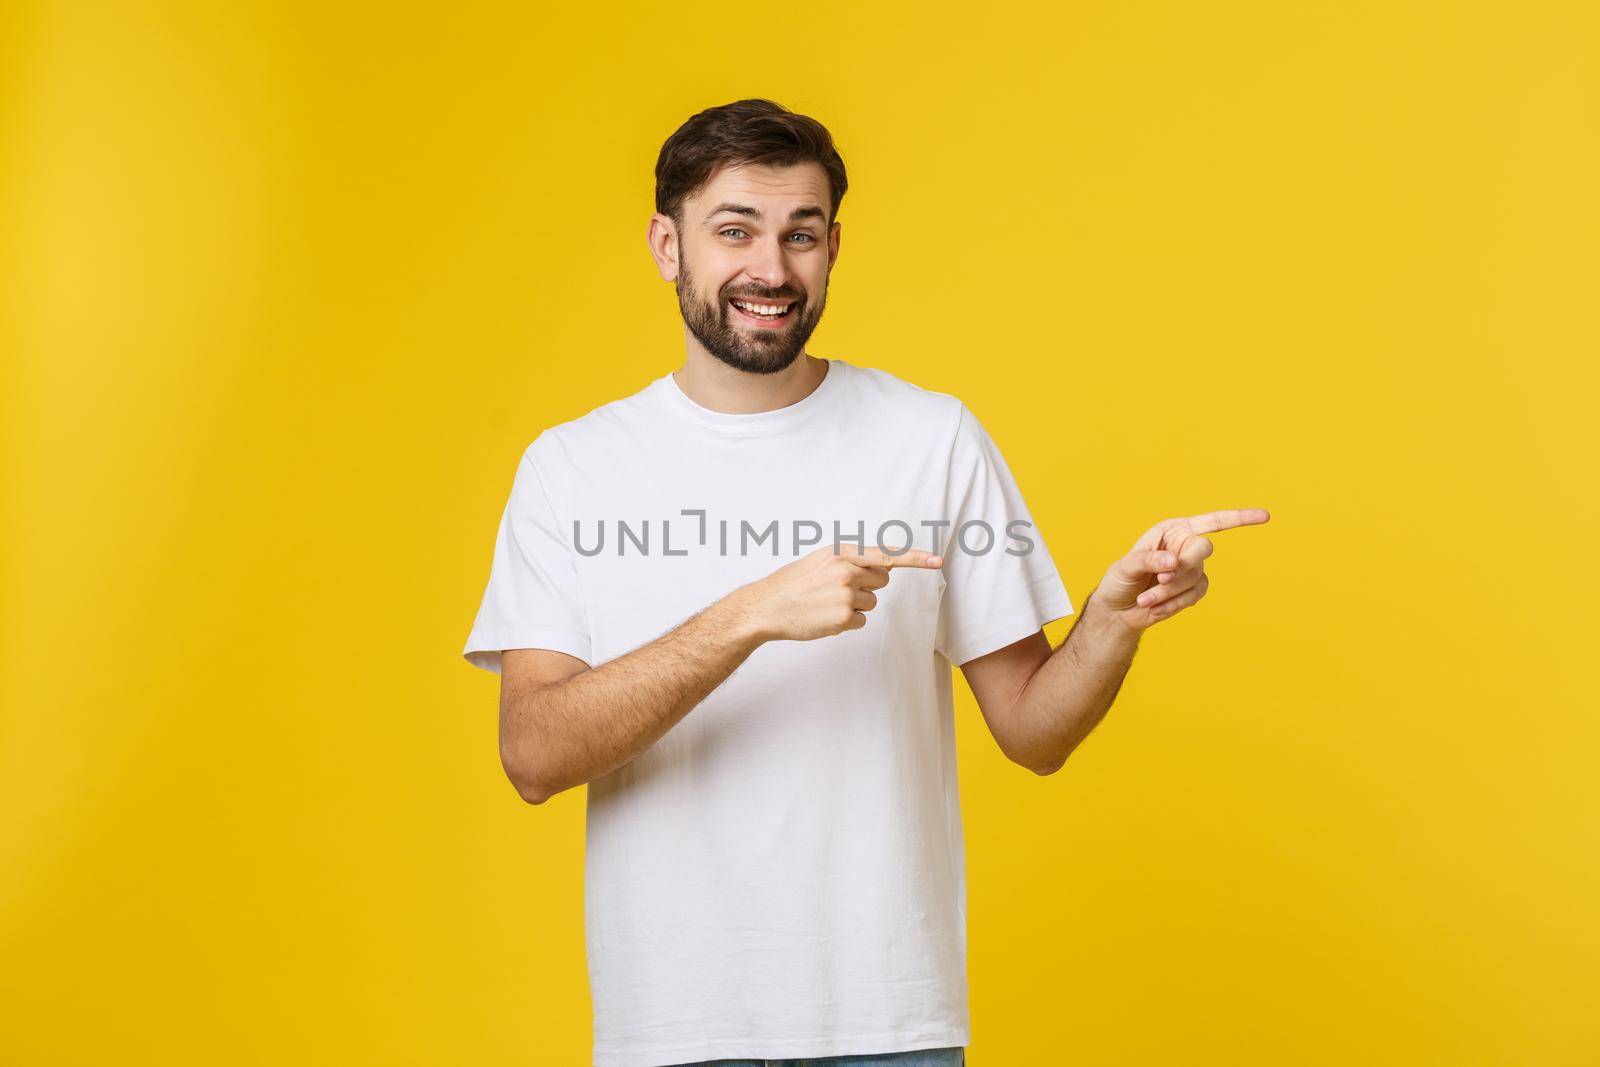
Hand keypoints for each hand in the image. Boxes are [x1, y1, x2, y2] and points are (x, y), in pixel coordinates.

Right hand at [724, 542, 944, 642]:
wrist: (766, 607)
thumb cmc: (793, 584)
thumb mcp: (820, 560)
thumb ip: (849, 560)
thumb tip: (882, 568)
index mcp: (842, 552)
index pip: (887, 554)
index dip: (916, 558)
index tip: (938, 561)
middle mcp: (847, 570)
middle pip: (883, 580)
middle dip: (868, 586)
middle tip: (838, 590)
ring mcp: (847, 594)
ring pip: (871, 602)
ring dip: (855, 606)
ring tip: (826, 604)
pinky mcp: (845, 617)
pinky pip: (861, 621)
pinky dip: (848, 623)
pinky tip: (826, 618)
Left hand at [1090, 508, 1270, 635]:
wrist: (1119, 610)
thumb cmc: (1120, 580)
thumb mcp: (1127, 566)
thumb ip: (1149, 560)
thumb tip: (1173, 561)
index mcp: (1173, 530)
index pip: (1212, 521)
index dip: (1239, 518)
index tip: (1265, 516)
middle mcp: (1186, 546)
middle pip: (1204, 549)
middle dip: (1183, 566)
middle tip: (1161, 578)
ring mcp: (1192, 569)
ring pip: (1195, 577)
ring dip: (1169, 591)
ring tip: (1145, 598)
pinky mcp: (1194, 590)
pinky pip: (1194, 595)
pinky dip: (1173, 603)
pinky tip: (1154, 606)